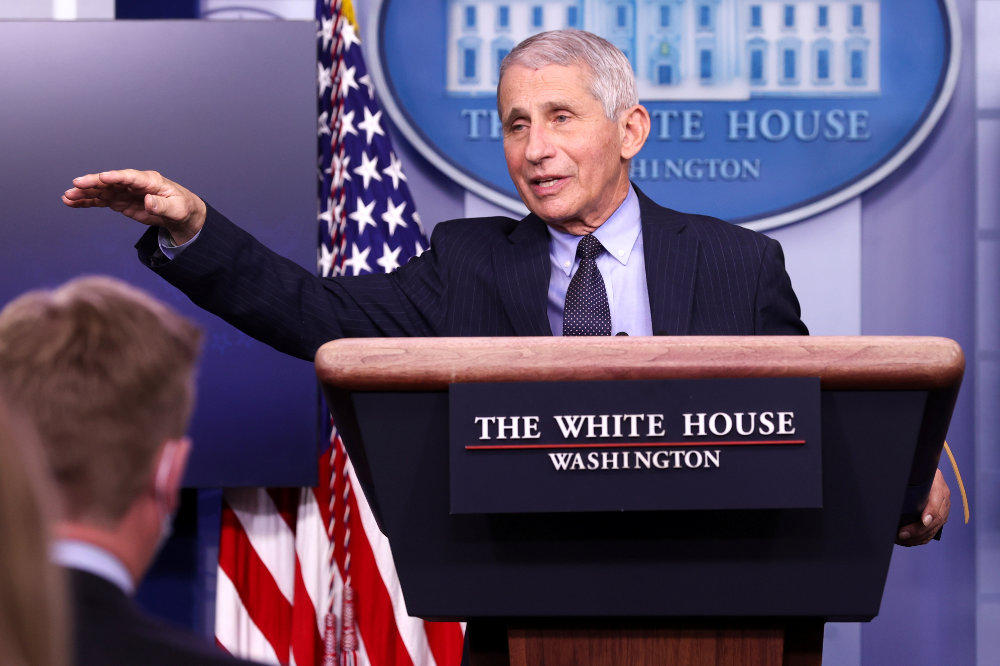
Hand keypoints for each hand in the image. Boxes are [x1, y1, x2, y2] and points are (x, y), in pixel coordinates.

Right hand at [63, 169, 206, 244]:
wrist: (179, 213)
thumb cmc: (181, 207)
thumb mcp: (177, 209)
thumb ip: (162, 205)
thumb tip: (149, 201)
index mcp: (150, 180)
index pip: (130, 177)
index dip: (116, 177)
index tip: (102, 178)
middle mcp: (133, 183)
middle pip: (111, 181)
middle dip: (93, 183)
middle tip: (76, 185)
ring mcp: (124, 192)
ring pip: (102, 191)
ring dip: (85, 193)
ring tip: (67, 197)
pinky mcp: (119, 201)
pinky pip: (100, 201)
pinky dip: (87, 202)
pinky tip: (72, 202)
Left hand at [897, 468, 949, 545]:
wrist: (926, 469)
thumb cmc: (916, 470)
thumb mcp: (916, 471)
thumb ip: (910, 478)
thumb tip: (891, 483)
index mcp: (939, 488)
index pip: (937, 504)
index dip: (931, 514)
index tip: (923, 521)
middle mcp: (944, 500)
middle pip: (935, 521)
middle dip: (918, 530)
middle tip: (900, 534)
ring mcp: (943, 510)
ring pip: (933, 529)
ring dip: (917, 537)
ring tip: (899, 539)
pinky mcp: (939, 517)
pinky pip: (932, 532)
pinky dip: (920, 538)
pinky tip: (907, 541)